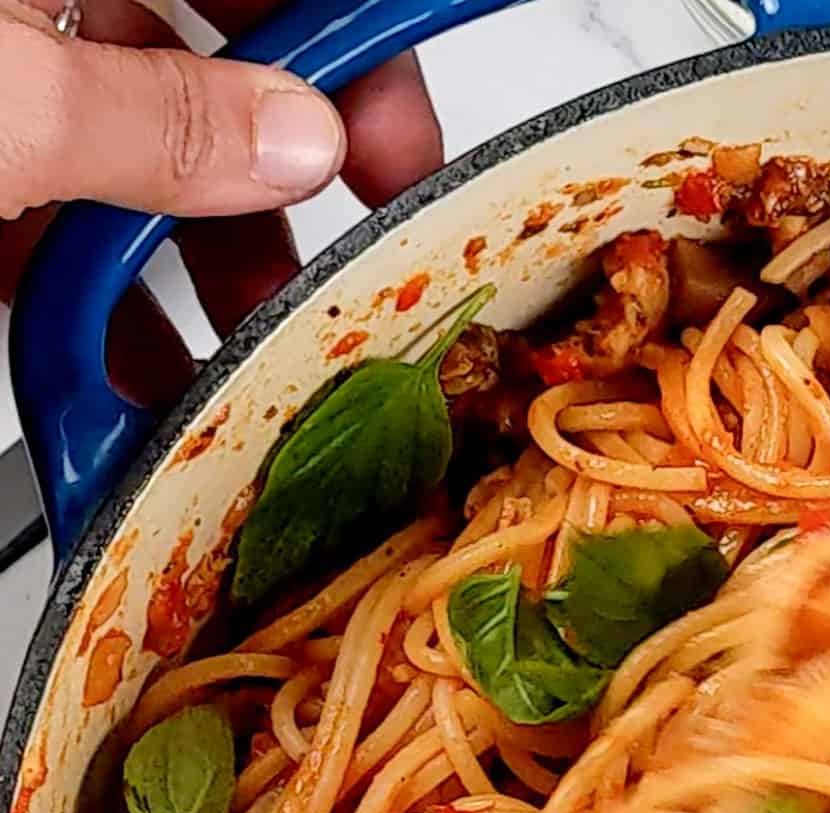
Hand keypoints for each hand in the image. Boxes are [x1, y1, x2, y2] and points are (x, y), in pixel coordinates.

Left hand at [0, 0, 445, 406]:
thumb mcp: (8, 108)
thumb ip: (155, 120)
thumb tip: (300, 142)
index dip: (358, 51)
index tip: (408, 147)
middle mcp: (32, 9)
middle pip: (213, 72)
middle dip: (287, 186)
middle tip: (344, 270)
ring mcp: (0, 87)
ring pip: (140, 155)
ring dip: (206, 267)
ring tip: (246, 354)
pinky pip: (62, 220)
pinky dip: (108, 305)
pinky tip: (138, 378)